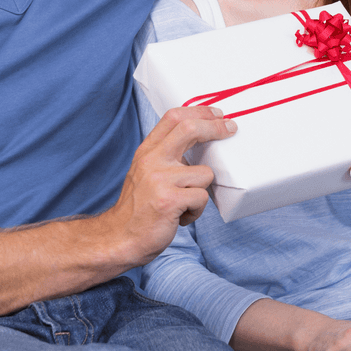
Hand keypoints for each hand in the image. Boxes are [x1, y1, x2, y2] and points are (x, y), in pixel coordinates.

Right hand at [104, 105, 235, 264]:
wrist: (119, 238)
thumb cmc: (139, 209)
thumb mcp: (146, 173)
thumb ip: (166, 157)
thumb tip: (200, 143)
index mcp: (147, 152)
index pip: (173, 118)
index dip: (199, 112)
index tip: (217, 114)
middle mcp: (152, 161)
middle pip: (189, 129)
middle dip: (215, 127)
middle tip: (231, 128)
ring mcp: (160, 179)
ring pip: (205, 174)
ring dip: (200, 192)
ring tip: (183, 204)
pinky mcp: (169, 200)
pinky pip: (201, 197)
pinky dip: (196, 211)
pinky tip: (180, 217)